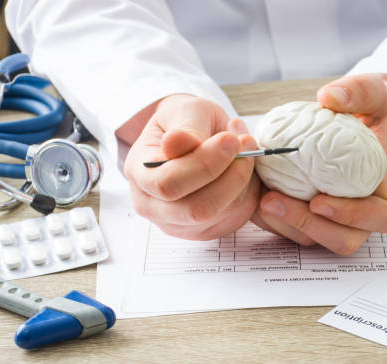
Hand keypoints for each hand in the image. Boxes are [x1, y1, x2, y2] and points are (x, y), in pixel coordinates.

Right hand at [123, 94, 259, 239]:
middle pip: (196, 210)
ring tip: (246, 149)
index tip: (230, 139)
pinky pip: (236, 218)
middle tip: (247, 144)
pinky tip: (243, 169)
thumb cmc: (185, 121)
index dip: (204, 165)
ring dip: (243, 181)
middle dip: (231, 177)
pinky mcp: (205, 230)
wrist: (192, 135)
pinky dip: (247, 193)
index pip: (167, 184)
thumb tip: (177, 142)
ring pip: (221, 215)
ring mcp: (178, 224)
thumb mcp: (184, 110)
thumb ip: (184, 127)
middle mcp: (152, 206)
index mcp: (139, 173)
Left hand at [252, 74, 386, 254]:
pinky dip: (272, 220)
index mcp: (384, 195)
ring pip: (312, 240)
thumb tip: (330, 97)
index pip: (378, 218)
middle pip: (342, 239)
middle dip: (307, 226)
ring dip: (284, 225)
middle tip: (275, 201)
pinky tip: (254, 197)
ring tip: (260, 199)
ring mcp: (334, 224)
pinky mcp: (308, 222)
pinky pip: (290, 232)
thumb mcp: (371, 95)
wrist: (349, 126)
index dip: (352, 216)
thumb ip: (359, 91)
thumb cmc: (365, 115)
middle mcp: (361, 217)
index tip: (318, 201)